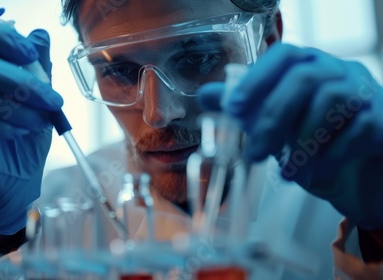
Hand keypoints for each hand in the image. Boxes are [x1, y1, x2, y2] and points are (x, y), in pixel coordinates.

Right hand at [0, 8, 62, 234]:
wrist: (14, 182)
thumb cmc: (25, 136)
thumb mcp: (40, 100)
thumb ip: (40, 68)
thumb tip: (40, 35)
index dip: (3, 38)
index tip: (31, 54)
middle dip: (25, 83)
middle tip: (55, 101)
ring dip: (19, 110)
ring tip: (42, 123)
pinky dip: (3, 128)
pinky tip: (19, 134)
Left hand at [197, 43, 382, 228]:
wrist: (357, 167)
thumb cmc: (310, 138)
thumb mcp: (273, 123)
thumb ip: (244, 108)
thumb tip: (206, 96)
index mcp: (306, 66)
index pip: (282, 56)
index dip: (255, 79)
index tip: (233, 108)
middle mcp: (336, 71)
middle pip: (303, 79)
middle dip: (273, 119)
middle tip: (256, 154)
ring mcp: (362, 92)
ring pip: (332, 102)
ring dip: (302, 143)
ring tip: (287, 174)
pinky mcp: (381, 120)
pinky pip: (357, 131)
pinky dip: (329, 157)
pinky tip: (313, 174)